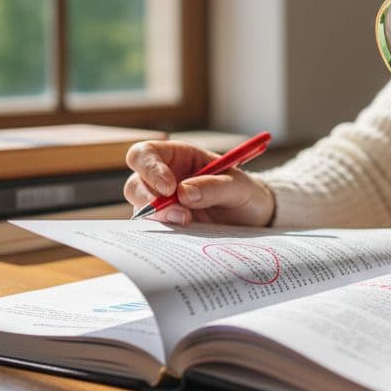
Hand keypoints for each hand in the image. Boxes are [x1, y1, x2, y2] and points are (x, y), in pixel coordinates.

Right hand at [124, 140, 275, 226]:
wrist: (254, 219)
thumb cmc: (246, 193)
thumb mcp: (239, 186)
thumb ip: (215, 186)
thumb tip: (184, 193)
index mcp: (179, 156)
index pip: (146, 154)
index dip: (149, 167)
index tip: (169, 187)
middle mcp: (164, 178)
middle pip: (135, 184)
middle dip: (151, 200)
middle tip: (180, 215)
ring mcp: (163, 204)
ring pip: (141, 209)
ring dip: (159, 219)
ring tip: (188, 224)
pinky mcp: (167, 226)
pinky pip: (153, 230)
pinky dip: (162, 234)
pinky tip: (182, 237)